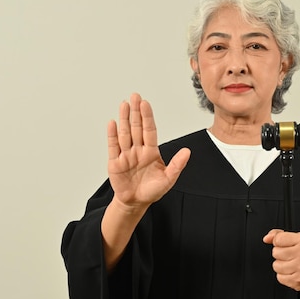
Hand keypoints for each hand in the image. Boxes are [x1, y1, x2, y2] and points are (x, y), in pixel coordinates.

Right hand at [107, 93, 190, 213]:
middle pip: (136, 127)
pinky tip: (113, 123)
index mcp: (151, 151)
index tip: (146, 104)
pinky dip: (112, 135)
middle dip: (136, 112)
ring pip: (125, 133)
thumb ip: (177, 165)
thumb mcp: (168, 179)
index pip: (149, 130)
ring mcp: (126, 155)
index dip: (147, 117)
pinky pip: (113, 146)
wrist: (136, 202)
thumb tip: (187, 152)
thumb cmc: (152, 190)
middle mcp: (138, 150)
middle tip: (135, 96)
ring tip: (124, 104)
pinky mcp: (115, 162)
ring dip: (124, 119)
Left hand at [263, 229, 299, 293]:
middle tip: (288, 256)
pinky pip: (279, 277)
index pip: (278, 239)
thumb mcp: (295, 239)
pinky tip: (291, 272)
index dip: (278, 242)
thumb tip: (266, 238)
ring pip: (276, 265)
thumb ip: (279, 235)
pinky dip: (283, 276)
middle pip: (275, 252)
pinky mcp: (297, 281)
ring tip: (289, 264)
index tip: (283, 245)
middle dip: (279, 254)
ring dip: (280, 266)